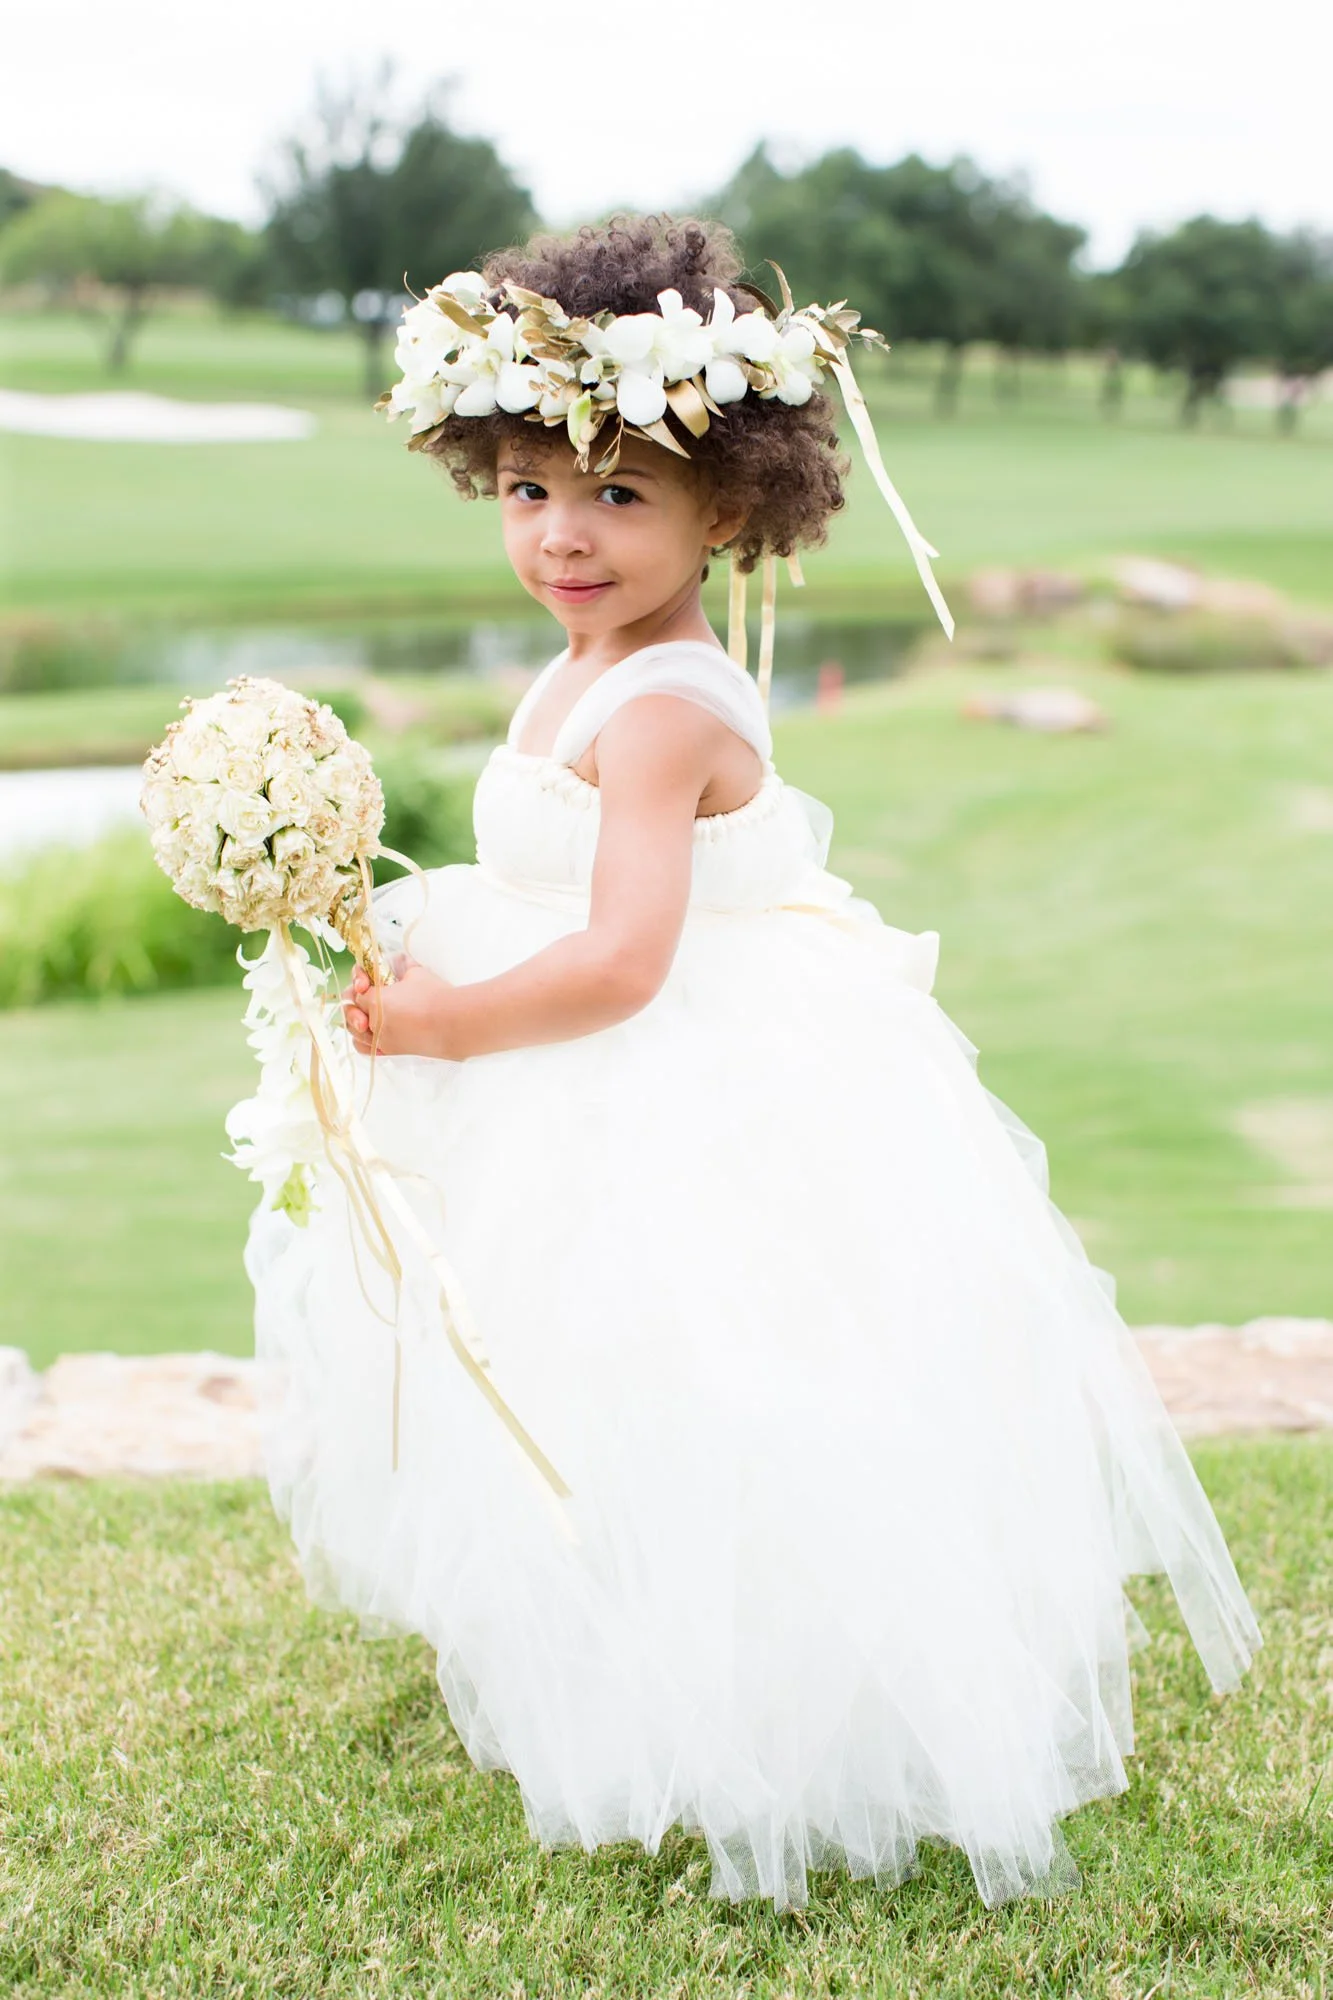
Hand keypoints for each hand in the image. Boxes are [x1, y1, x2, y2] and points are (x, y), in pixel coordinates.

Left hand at [340, 955, 458, 1058]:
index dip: (360, 983)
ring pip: (354, 1032)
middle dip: (355, 1003)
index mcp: (376, 1000)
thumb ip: (400, 966)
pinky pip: (366, 1048)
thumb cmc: (437, 996)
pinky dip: (364, 1039)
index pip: (356, 992)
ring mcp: (382, 1040)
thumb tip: (396, 961)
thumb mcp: (416, 972)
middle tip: (366, 994)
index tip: (368, 981)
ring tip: (367, 1014)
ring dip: (356, 1022)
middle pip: (351, 1012)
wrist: (455, 1023)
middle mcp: (374, 1023)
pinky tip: (373, 1031)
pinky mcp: (391, 1052)